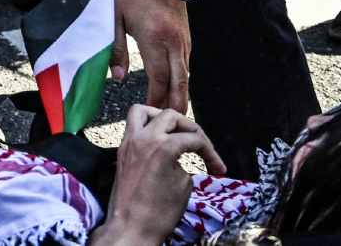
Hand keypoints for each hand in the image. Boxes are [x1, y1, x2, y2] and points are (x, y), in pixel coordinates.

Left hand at [94, 106, 225, 244]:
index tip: (219, 169)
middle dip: (190, 128)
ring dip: (160, 116)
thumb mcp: (184, 186)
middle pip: (171, 116)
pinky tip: (157, 140)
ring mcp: (129, 142)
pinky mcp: (121, 150)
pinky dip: (146, 126)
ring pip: (143, 111)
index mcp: (162, 146)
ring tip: (173, 130)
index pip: (193, 139)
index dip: (211, 153)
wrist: (130, 229)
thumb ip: (184, 162)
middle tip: (201, 145)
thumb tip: (181, 155)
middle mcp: (144, 137)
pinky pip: (131, 125)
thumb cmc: (160, 212)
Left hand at [112, 0, 191, 110]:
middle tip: (171, 123)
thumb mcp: (116, 18)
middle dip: (175, 105)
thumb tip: (116, 77)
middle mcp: (174, 44)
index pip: (158, 78)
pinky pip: (186, 66)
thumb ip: (116, 49)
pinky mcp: (187, 39)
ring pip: (186, 76)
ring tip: (173, 113)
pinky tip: (175, 90)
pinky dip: (182, 81)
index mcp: (155, 40)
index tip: (150, 112)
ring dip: (180, 95)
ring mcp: (183, 42)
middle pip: (179, 83)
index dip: (155, 99)